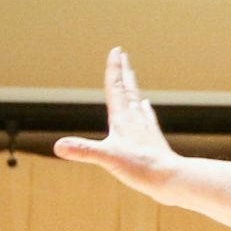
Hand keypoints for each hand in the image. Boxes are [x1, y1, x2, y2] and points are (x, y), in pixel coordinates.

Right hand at [54, 47, 181, 194]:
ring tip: (131, 77)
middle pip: (128, 90)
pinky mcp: (153, 142)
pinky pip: (147, 119)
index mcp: (122, 119)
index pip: (115, 88)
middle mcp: (135, 120)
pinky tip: (145, 107)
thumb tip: (58, 146)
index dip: (114, 69)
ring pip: (137, 102)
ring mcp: (146, 130)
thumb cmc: (141, 168)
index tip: (116, 50)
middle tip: (123, 54)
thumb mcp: (107, 158)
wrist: (172, 180)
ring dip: (132, 87)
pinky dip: (144, 109)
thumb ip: (83, 150)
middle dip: (123, 72)